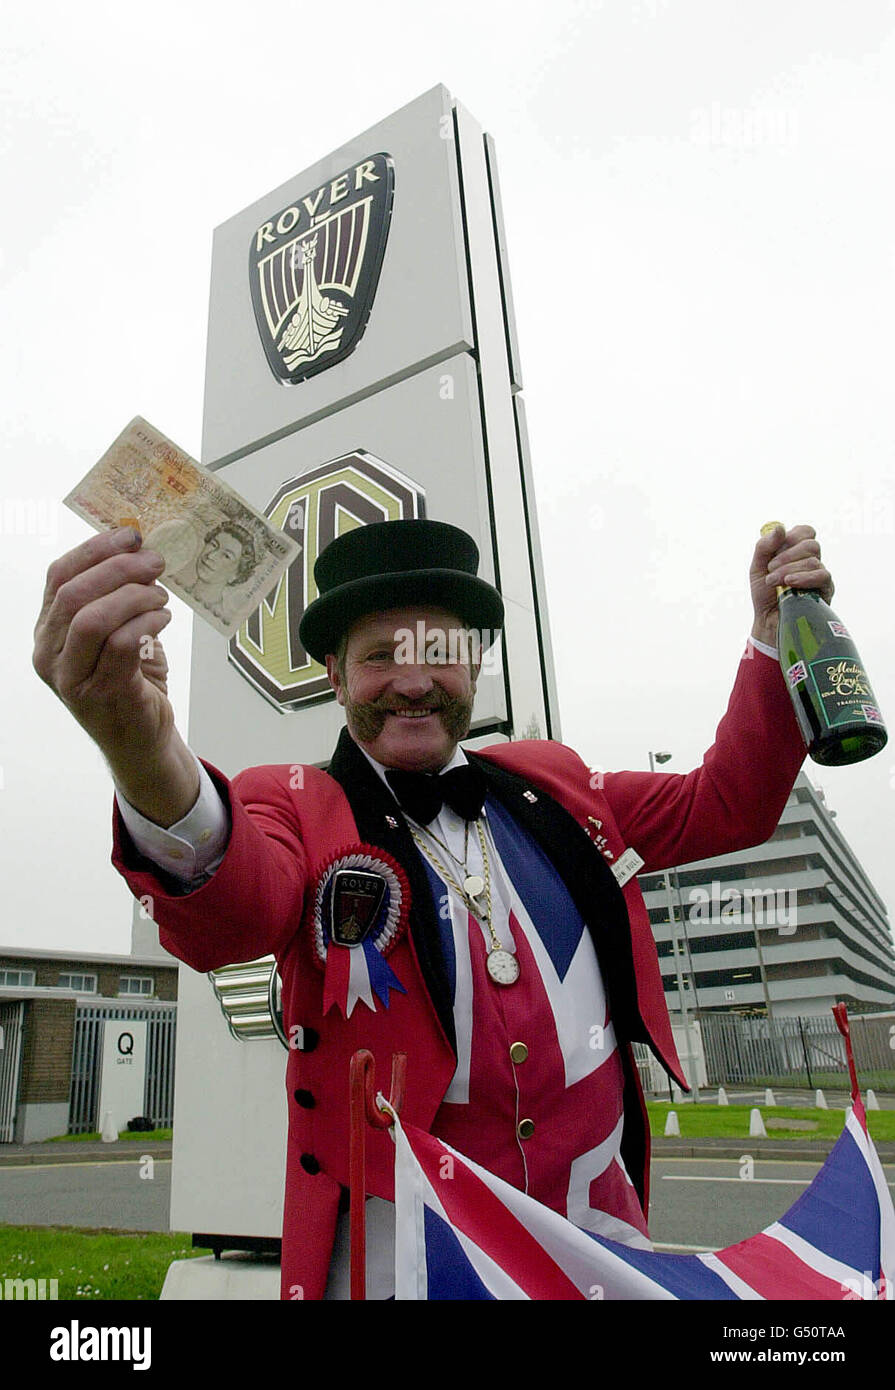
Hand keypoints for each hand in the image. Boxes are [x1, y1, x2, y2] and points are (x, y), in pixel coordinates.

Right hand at [33, 527, 197, 823]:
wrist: (140, 740)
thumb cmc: (129, 680)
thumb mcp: (116, 631)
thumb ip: (118, 595)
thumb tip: (141, 548)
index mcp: (47, 632)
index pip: (58, 577)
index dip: (95, 550)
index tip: (131, 535)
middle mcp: (49, 656)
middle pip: (74, 594)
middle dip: (119, 569)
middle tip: (156, 561)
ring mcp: (71, 678)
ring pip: (93, 619)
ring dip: (135, 597)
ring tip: (161, 596)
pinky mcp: (101, 695)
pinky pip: (121, 645)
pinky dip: (147, 623)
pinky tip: (163, 619)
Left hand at [749, 523, 833, 646]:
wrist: (768, 621)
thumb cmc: (765, 594)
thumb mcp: (757, 568)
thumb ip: (765, 546)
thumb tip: (780, 528)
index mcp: (796, 552)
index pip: (806, 532)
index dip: (792, 536)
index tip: (776, 549)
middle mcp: (811, 561)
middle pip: (811, 544)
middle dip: (787, 555)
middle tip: (770, 569)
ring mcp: (820, 575)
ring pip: (813, 560)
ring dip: (788, 570)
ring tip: (774, 582)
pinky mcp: (826, 590)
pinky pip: (822, 575)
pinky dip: (804, 577)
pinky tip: (790, 583)